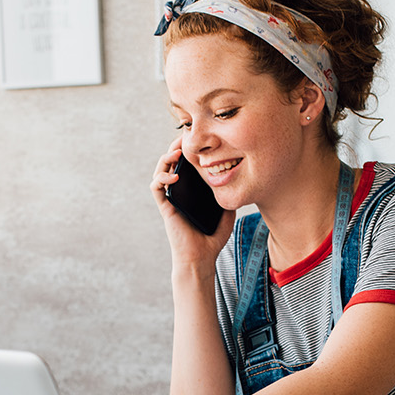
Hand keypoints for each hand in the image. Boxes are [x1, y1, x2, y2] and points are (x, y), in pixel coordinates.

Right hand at [149, 138, 233, 267]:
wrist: (201, 258)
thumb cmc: (212, 238)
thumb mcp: (227, 212)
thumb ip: (228, 195)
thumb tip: (237, 179)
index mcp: (192, 191)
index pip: (187, 165)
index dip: (189, 150)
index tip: (198, 139)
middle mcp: (179, 192)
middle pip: (172, 163)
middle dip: (176, 147)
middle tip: (184, 137)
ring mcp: (171, 198)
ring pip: (161, 171)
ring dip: (165, 158)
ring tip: (176, 152)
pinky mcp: (165, 207)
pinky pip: (156, 188)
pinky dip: (162, 178)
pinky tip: (174, 176)